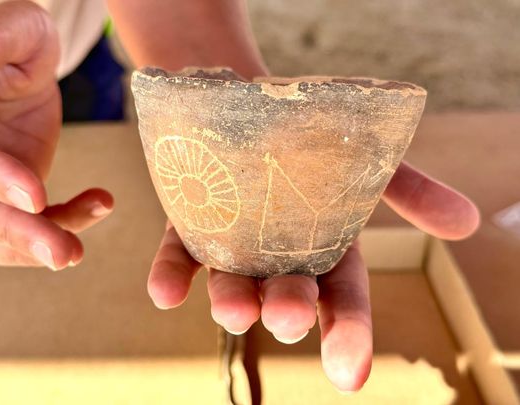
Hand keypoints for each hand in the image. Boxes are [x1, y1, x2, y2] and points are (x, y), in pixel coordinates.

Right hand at [0, 1, 112, 269]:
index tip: (37, 196)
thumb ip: (0, 35)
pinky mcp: (5, 196)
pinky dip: (62, 224)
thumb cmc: (18, 42)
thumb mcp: (17, 28)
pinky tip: (97, 205)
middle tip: (63, 254)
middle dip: (18, 232)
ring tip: (76, 252)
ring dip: (36, 246)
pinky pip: (29, 223)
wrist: (18, 69)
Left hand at [146, 161, 478, 391]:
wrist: (258, 107)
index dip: (350, 333)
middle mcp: (279, 257)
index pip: (343, 298)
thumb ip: (412, 192)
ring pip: (233, 283)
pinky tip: (167, 292)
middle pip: (288, 293)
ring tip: (236, 313)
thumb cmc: (316, 141)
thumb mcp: (369, 162)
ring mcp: (233, 245)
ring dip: (232, 302)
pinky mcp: (190, 228)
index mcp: (326, 248)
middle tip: (291, 319)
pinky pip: (179, 256)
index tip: (348, 374)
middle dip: (290, 311)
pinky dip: (172, 276)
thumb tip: (470, 223)